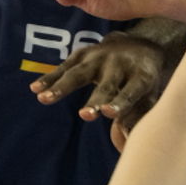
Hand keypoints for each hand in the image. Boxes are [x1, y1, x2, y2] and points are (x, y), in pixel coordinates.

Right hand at [31, 32, 168, 150]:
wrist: (142, 42)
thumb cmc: (145, 79)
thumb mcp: (150, 96)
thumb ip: (139, 119)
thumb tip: (129, 143)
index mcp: (141, 76)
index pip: (131, 91)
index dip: (120, 102)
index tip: (108, 113)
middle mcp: (120, 64)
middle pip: (106, 85)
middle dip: (95, 100)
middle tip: (85, 115)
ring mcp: (101, 56)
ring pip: (80, 73)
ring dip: (62, 86)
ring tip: (43, 99)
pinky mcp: (85, 53)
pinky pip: (65, 67)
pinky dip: (50, 77)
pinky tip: (35, 89)